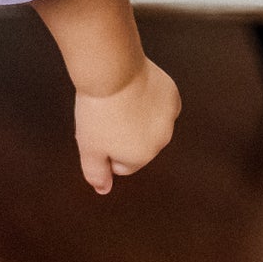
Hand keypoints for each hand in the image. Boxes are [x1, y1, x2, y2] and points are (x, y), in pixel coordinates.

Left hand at [74, 57, 179, 194]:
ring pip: (150, 124)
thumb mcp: (89, 147)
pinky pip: (160, 104)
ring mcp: (170, 118)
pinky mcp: (173, 96)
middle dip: (123, 134)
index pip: (122, 165)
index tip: (97, 130)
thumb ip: (97, 173)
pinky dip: (149, 99)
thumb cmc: (98, 109)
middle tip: (106, 115)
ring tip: (119, 101)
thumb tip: (103, 190)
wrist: (113, 71)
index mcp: (140, 157)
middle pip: (138, 144)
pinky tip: (135, 90)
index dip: (105, 148)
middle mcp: (161, 142)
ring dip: (137, 116)